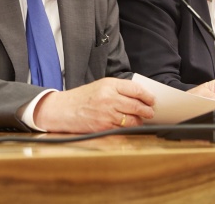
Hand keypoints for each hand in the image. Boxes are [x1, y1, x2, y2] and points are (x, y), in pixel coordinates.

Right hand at [33, 77, 155, 132]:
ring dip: (140, 120)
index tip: (152, 100)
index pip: (136, 89)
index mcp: (109, 85)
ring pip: (133, 119)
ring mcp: (107, 114)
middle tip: (151, 112)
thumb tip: (139, 96)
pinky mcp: (104, 127)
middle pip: (137, 105)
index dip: (147, 96)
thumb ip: (118, 89)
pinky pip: (123, 129)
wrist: (63, 109)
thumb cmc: (82, 97)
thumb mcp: (100, 86)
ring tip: (142, 119)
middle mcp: (109, 98)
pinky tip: (130, 126)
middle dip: (147, 110)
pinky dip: (129, 128)